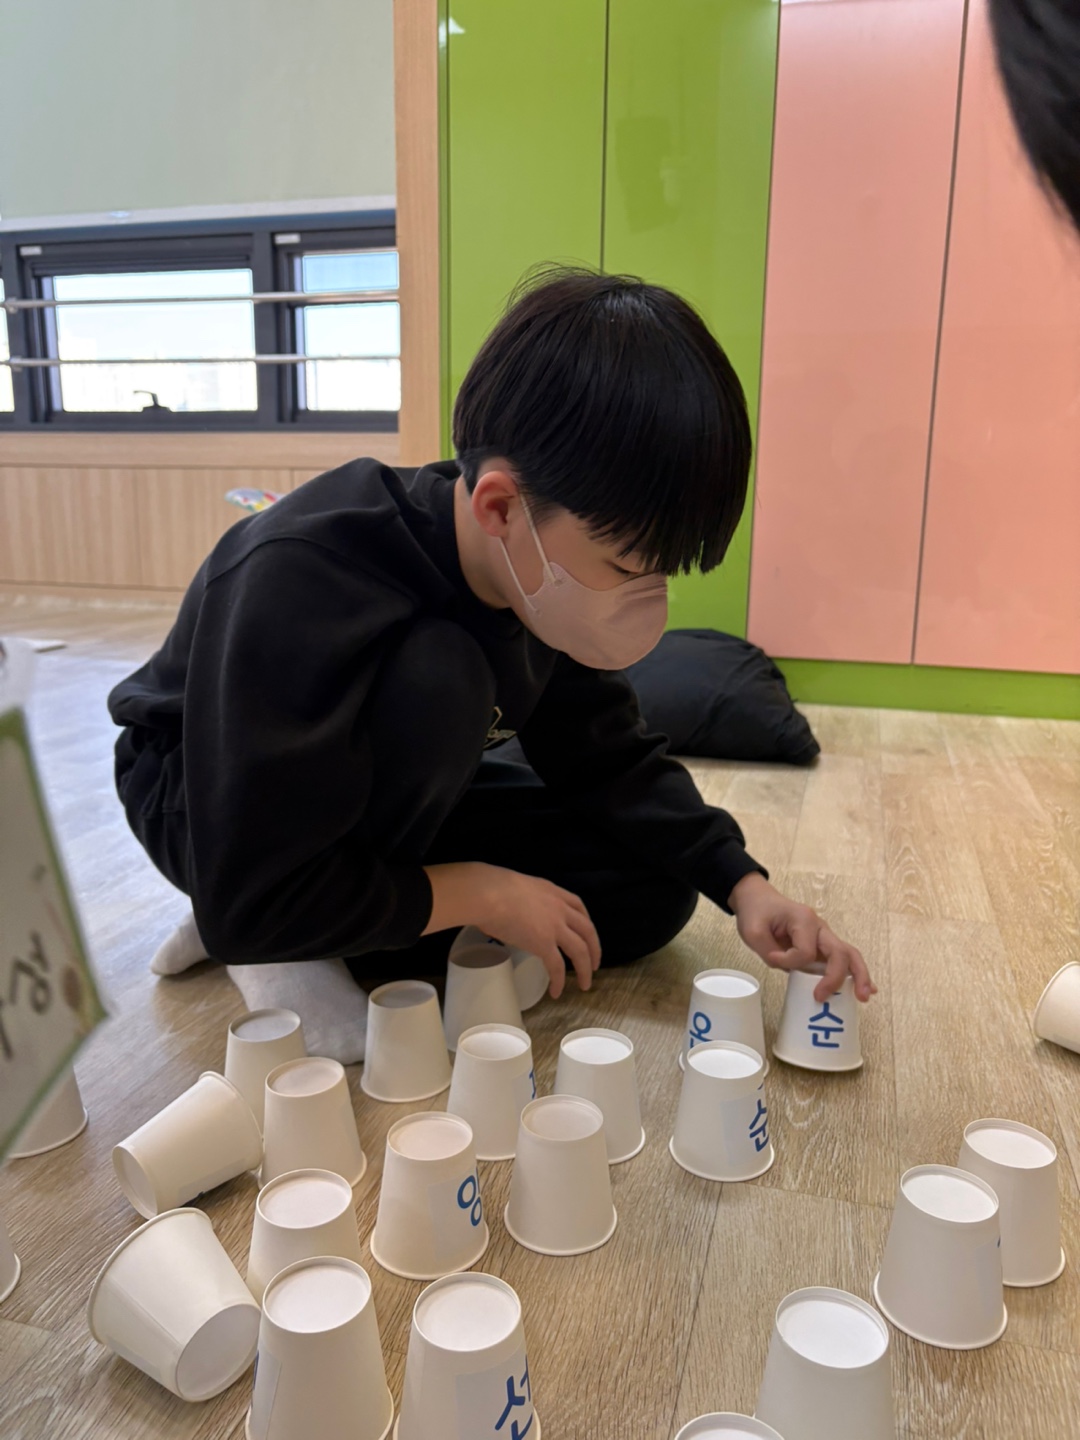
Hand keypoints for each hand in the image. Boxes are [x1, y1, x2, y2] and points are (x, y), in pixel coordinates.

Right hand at [422, 861, 600, 998]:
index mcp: (553, 892)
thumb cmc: (492, 888)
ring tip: (585, 984)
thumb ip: (523, 900)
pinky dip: (559, 981)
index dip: (586, 922)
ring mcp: (554, 927)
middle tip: (594, 965)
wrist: (488, 894)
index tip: (587, 934)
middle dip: (594, 949)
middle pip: (587, 930)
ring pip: (580, 951)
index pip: (578, 906)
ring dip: (585, 969)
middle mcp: (560, 909)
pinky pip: (557, 967)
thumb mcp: (518, 887)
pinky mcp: (544, 944)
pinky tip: (556, 992)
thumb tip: (510, 912)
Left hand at [728, 873, 875, 1001]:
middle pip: (840, 952)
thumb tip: (787, 968)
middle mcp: (820, 927)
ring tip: (864, 996)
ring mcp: (823, 936)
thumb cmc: (757, 912)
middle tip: (826, 997)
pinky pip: (842, 960)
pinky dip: (854, 975)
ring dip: (859, 976)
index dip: (789, 961)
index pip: (805, 951)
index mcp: (804, 920)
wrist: (758, 900)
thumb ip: (769, 952)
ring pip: (848, 955)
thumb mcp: (753, 932)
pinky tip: (862, 990)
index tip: (772, 958)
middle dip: (838, 977)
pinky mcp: (821, 946)